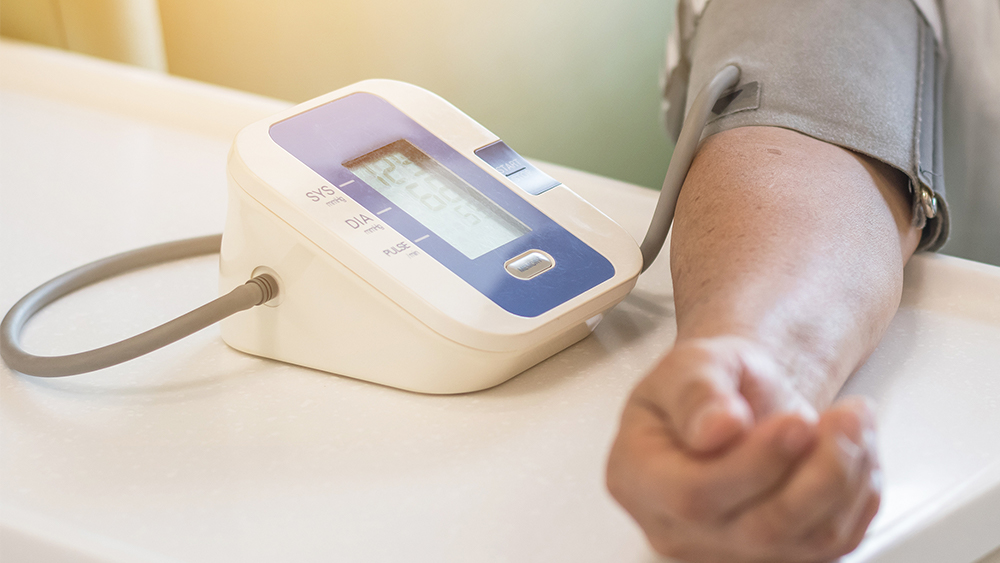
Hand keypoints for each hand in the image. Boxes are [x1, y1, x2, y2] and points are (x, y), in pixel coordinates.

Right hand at [607, 337, 880, 562]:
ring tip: (854, 420)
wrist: (735, 402)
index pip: (692, 495)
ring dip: (848, 477)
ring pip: (806, 542)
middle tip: (847, 415)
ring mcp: (728, 552)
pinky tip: (854, 450)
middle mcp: (677, 527)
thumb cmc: (708, 384)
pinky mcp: (778, 559)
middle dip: (818, 471)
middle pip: (758, 529)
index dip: (752, 465)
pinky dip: (859, 496)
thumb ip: (697, 390)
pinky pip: (833, 546)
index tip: (796, 421)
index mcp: (637, 477)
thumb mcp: (692, 362)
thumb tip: (715, 428)